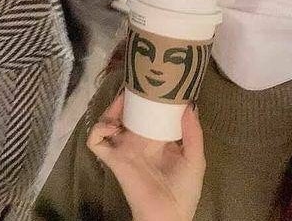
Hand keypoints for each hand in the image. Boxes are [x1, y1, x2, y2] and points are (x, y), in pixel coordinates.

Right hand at [87, 94, 205, 220]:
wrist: (169, 215)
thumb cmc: (184, 189)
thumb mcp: (195, 158)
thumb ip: (193, 132)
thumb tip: (190, 105)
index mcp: (156, 140)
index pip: (147, 114)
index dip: (146, 99)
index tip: (152, 83)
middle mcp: (137, 141)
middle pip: (125, 114)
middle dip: (126, 99)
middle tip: (133, 85)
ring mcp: (123, 149)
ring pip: (107, 122)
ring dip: (110, 110)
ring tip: (121, 101)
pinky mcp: (113, 159)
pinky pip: (96, 141)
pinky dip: (98, 130)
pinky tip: (111, 126)